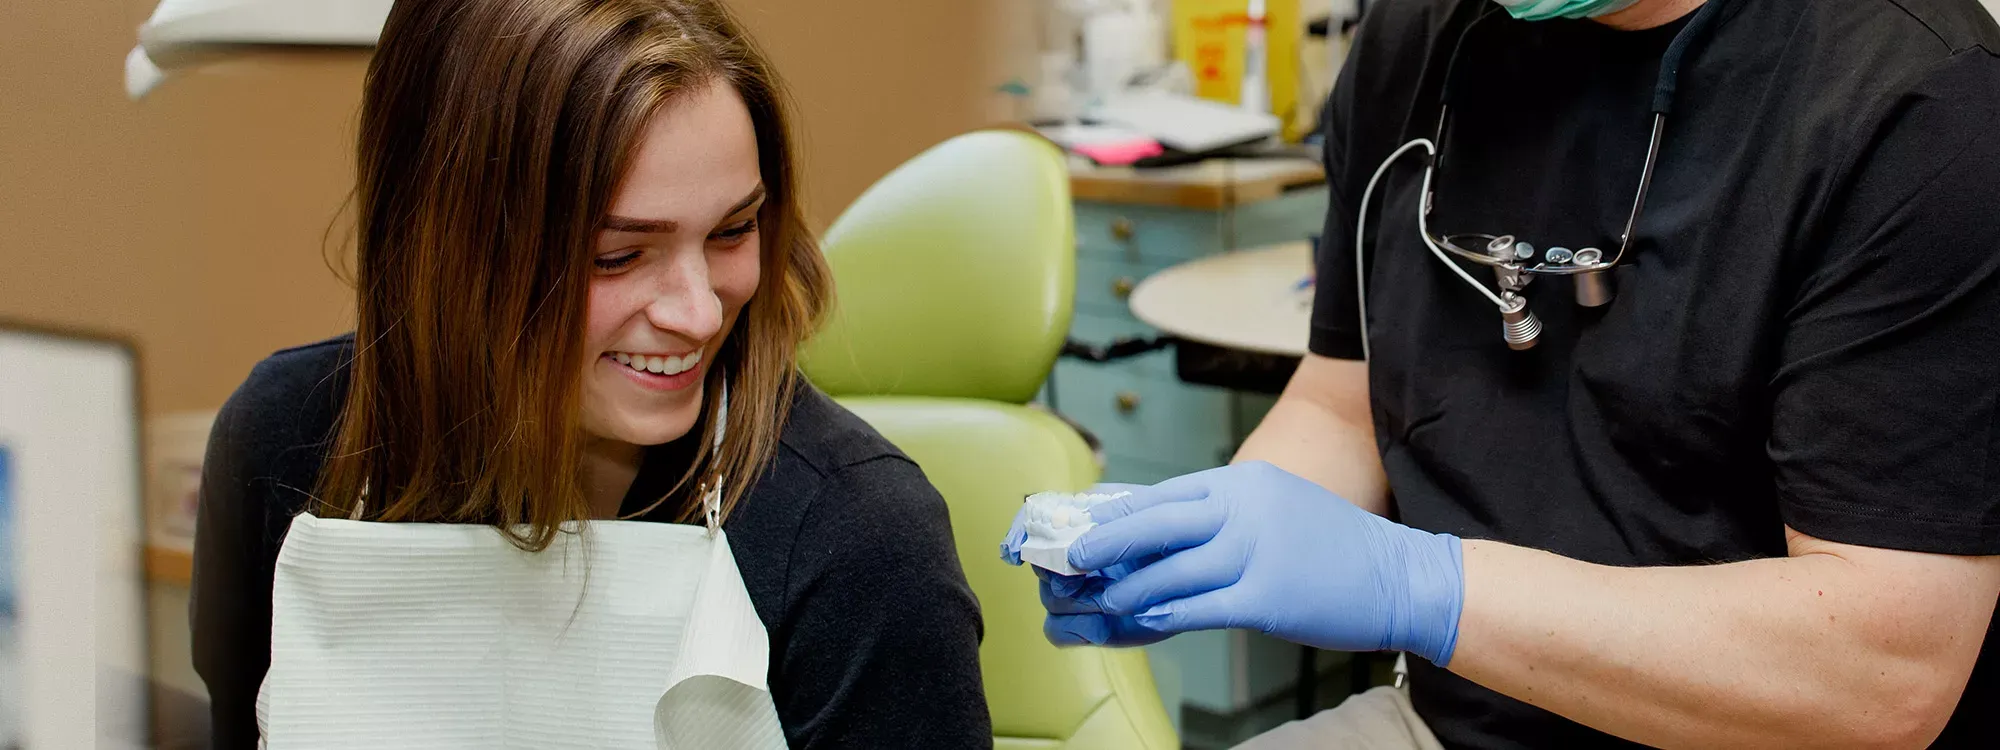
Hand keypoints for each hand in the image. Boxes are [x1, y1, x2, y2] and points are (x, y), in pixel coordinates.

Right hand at [1001, 484, 1168, 645]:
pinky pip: (1056, 630)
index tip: (1014, 551)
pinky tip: (1097, 627)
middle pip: (1039, 564)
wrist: (1206, 576)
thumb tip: (1068, 520)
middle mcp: (1074, 557)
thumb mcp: (1149, 513)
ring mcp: (1079, 594)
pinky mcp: (1087, 627)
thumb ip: (1110, 508)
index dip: (1021, 532)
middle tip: (1084, 578)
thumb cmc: (1178, 534)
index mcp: (1082, 521)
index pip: (1035, 520)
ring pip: (1049, 599)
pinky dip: (1072, 630)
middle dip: (1057, 572)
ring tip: (1108, 602)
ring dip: (1075, 602)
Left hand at [1059, 462, 1465, 665]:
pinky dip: (1159, 615)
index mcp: (1242, 482)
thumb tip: (1154, 528)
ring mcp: (1256, 551)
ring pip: (1168, 569)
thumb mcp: (1275, 507)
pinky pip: (1196, 607)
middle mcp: (1244, 508)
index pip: (1162, 494)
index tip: (1078, 529)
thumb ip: (1220, 515)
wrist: (1401, 576)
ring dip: (1123, 590)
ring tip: (1095, 605)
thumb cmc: (1334, 548)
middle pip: (1153, 522)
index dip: (1114, 515)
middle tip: (1067, 561)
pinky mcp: (1267, 597)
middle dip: (1103, 544)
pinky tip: (1135, 623)